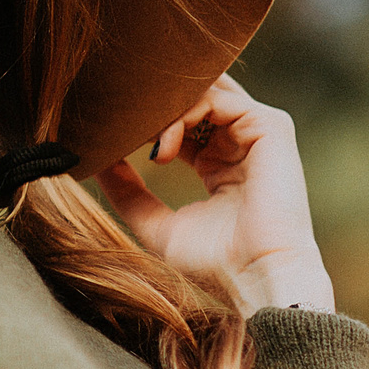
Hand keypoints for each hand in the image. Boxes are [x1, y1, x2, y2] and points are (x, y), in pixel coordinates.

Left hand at [95, 72, 336, 314]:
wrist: (258, 279)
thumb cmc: (214, 265)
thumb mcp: (155, 225)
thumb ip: (128, 192)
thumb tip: (99, 159)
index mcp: (218, 162)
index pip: (179, 118)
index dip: (143, 120)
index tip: (110, 135)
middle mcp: (239, 141)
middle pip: (193, 94)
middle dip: (153, 104)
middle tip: (121, 125)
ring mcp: (256, 132)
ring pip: (202, 89)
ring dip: (162, 110)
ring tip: (142, 145)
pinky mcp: (270, 127)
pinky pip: (218, 98)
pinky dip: (182, 114)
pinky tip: (163, 150)